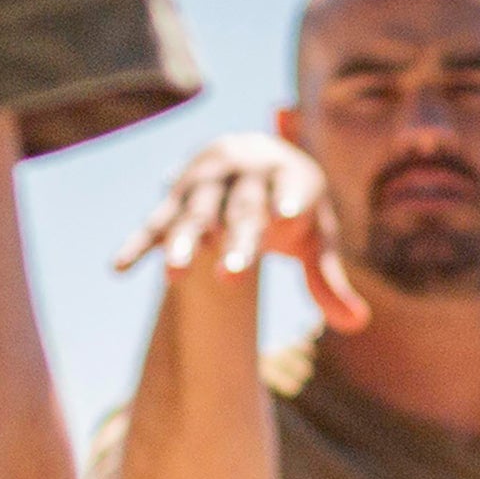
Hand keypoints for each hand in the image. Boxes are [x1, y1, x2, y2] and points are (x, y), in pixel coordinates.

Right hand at [111, 130, 367, 330]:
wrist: (251, 153)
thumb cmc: (294, 203)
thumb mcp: (318, 236)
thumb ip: (330, 280)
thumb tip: (360, 325)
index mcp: (287, 173)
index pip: (290, 190)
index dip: (290, 200)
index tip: (290, 215)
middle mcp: (243, 171)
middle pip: (240, 209)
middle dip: (236, 241)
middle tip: (235, 276)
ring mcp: (204, 185)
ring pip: (194, 214)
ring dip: (184, 243)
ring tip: (177, 279)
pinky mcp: (174, 200)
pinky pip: (154, 224)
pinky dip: (138, 245)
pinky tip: (119, 269)